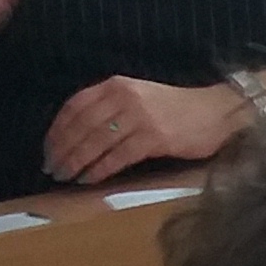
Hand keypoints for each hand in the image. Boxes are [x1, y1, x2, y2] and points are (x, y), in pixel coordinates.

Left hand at [45, 73, 253, 182]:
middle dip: (62, 149)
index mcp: (116, 85)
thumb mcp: (139, 97)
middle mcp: (124, 97)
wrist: (218, 112)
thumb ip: (112, 107)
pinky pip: (118, 157)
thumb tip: (80, 134)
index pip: (75, 106)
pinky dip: (100, 169)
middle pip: (81, 125)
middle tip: (51, 168)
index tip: (48, 148)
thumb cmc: (178, 109)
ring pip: (96, 142)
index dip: (57, 129)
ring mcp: (139, 117)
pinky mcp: (154, 138)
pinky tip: (89, 180)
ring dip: (76, 162)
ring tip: (65, 177)